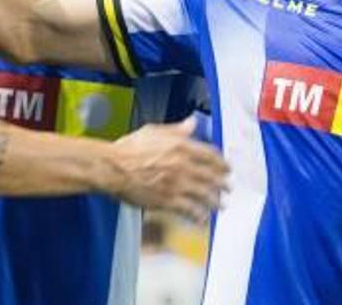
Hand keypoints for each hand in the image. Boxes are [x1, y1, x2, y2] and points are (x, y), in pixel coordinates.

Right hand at [108, 119, 227, 221]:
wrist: (113, 168)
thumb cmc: (129, 148)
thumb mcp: (154, 131)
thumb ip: (176, 130)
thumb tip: (192, 123)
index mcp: (182, 147)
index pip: (211, 155)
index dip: (222, 163)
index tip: (226, 168)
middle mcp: (184, 166)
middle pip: (212, 177)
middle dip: (223, 184)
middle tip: (228, 188)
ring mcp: (177, 185)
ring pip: (204, 196)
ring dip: (215, 202)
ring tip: (220, 205)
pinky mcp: (168, 201)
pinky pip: (189, 210)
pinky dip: (198, 215)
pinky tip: (202, 218)